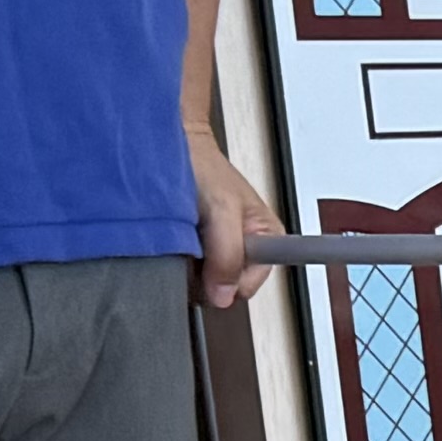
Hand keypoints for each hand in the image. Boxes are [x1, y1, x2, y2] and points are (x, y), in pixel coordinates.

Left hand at [187, 112, 268, 318]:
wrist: (173, 144)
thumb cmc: (202, 165)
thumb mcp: (223, 210)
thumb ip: (229, 254)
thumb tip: (225, 295)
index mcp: (268, 239)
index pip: (248, 285)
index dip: (226, 279)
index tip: (209, 258)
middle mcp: (246, 248)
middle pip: (225, 287)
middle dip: (204, 273)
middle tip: (192, 242)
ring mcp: (220, 251)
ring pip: (204, 283)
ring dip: (188, 264)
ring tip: (182, 234)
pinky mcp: (197, 249)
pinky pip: (188, 271)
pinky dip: (177, 258)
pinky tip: (174, 237)